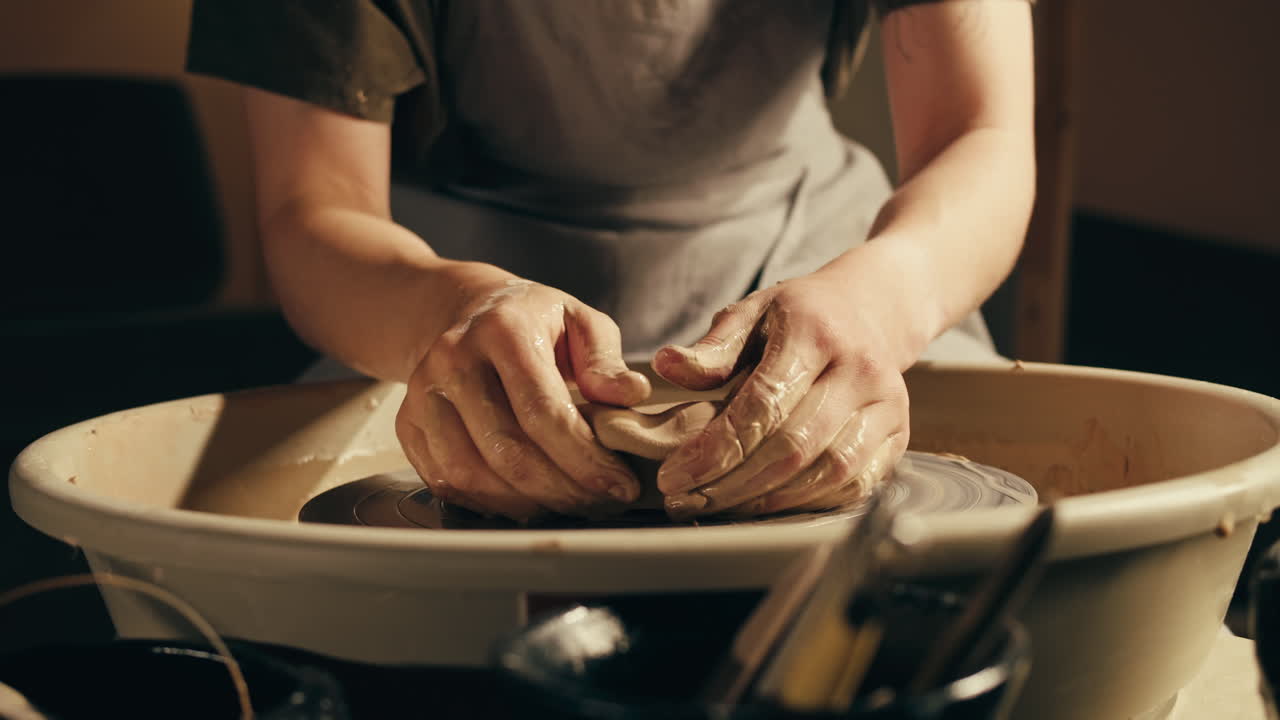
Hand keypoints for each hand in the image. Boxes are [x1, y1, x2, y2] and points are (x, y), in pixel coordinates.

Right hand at [395, 263, 651, 520]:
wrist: (467, 311)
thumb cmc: (533, 321)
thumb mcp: (580, 322)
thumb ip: (605, 360)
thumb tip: (628, 396)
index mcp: (502, 330)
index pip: (542, 410)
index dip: (584, 458)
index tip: (620, 484)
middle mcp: (454, 359)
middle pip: (506, 449)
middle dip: (561, 488)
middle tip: (600, 502)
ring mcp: (422, 393)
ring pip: (471, 473)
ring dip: (526, 502)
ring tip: (568, 503)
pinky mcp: (408, 424)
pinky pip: (445, 481)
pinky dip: (489, 503)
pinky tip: (527, 500)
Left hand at [651, 269, 911, 518]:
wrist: (872, 311)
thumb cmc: (799, 316)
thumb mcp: (753, 314)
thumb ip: (713, 347)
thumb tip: (667, 365)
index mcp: (816, 333)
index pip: (763, 403)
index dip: (715, 449)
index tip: (673, 477)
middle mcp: (860, 370)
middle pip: (794, 446)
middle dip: (733, 484)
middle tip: (687, 502)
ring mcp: (888, 406)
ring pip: (827, 472)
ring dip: (767, 501)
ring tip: (719, 508)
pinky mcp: (899, 437)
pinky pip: (855, 485)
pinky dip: (807, 504)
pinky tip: (767, 506)